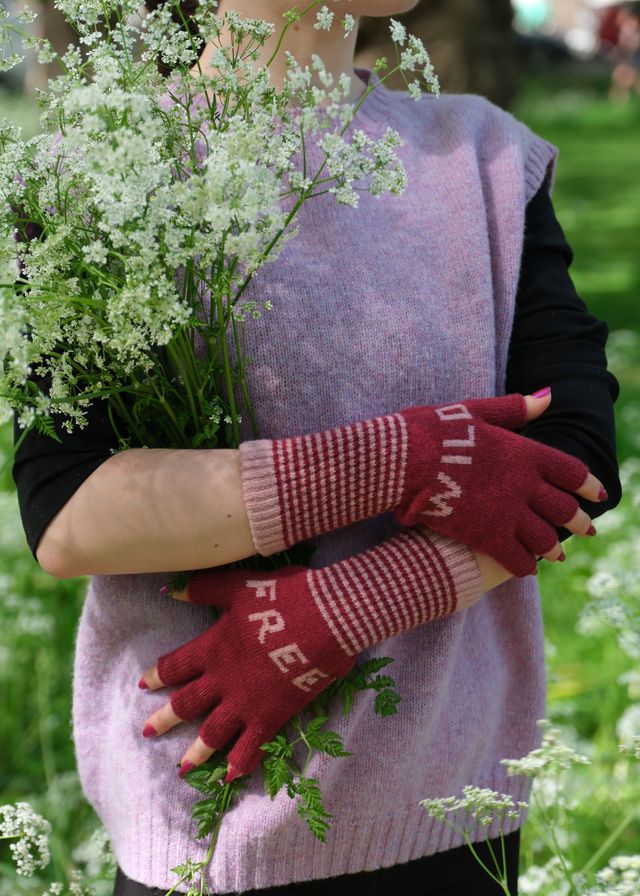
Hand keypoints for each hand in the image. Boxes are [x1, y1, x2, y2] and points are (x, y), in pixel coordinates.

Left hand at [138, 567, 355, 782]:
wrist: (324, 620)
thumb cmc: (282, 597)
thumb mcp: (237, 587)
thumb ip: (202, 589)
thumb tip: (170, 589)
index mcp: (212, 648)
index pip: (176, 666)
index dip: (159, 674)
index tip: (145, 684)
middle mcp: (222, 681)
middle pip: (186, 704)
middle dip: (166, 718)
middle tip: (148, 732)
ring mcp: (246, 703)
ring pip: (213, 732)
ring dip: (196, 751)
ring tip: (183, 768)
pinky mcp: (272, 717)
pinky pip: (251, 747)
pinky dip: (240, 764)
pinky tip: (230, 778)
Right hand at [396, 390, 605, 575]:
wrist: (403, 461)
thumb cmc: (433, 431)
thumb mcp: (476, 411)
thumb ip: (514, 409)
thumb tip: (547, 397)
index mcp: (525, 452)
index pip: (571, 471)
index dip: (588, 484)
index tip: (598, 495)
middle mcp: (524, 484)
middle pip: (564, 509)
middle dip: (578, 522)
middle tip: (587, 530)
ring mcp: (507, 512)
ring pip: (544, 538)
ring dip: (554, 548)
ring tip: (558, 555)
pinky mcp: (486, 536)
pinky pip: (516, 558)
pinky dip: (524, 566)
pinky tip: (526, 568)